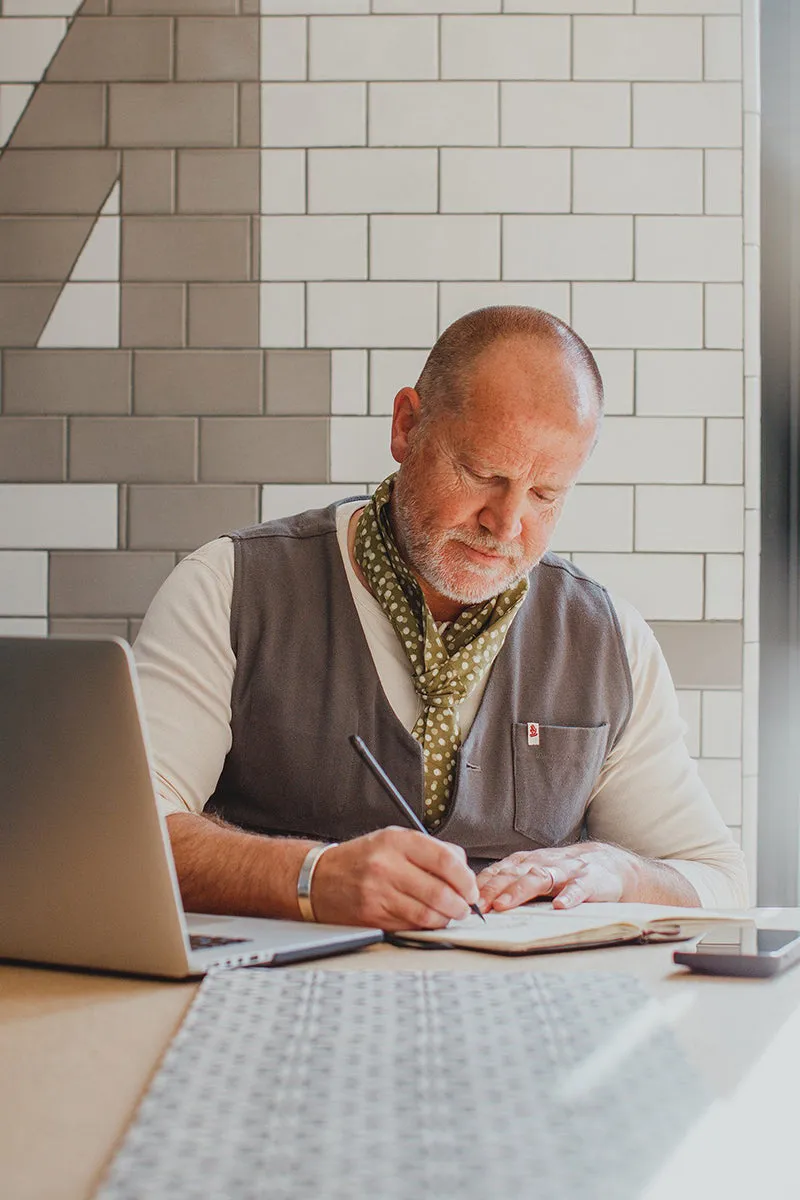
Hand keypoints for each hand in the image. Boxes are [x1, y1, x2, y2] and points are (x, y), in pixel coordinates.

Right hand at [310, 827, 479, 930]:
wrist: (319, 878)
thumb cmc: (361, 859)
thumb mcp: (393, 840)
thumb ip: (430, 850)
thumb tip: (464, 869)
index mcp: (396, 841)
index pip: (444, 860)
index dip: (466, 878)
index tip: (472, 888)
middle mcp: (386, 865)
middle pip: (440, 892)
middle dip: (461, 905)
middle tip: (465, 907)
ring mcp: (378, 893)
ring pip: (427, 914)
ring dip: (445, 919)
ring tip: (449, 915)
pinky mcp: (372, 916)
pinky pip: (410, 926)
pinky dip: (425, 926)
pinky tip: (427, 920)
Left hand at [476, 842, 641, 912]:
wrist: (610, 864)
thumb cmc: (566, 873)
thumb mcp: (536, 874)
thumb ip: (512, 884)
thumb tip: (478, 903)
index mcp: (528, 863)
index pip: (499, 871)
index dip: (481, 885)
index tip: (463, 899)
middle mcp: (543, 863)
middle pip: (513, 874)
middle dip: (493, 889)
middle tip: (477, 906)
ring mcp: (566, 871)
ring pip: (539, 878)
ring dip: (519, 891)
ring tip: (504, 905)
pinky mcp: (590, 881)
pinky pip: (579, 888)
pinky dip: (570, 896)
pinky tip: (560, 906)